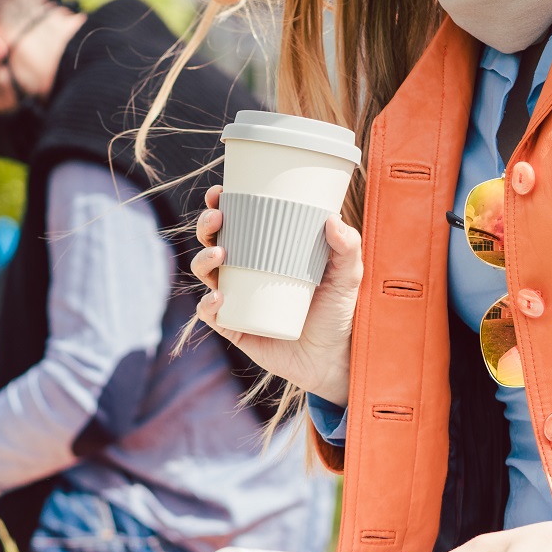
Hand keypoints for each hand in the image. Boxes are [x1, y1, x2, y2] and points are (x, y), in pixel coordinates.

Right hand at [189, 184, 361, 405]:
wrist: (333, 358)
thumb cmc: (337, 312)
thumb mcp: (347, 275)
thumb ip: (348, 247)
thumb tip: (333, 219)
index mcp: (263, 252)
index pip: (235, 223)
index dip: (219, 205)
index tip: (219, 193)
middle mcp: (244, 272)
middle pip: (212, 242)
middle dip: (206, 226)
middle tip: (218, 219)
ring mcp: (236, 300)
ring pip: (205, 273)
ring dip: (203, 259)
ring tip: (220, 254)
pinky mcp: (234, 328)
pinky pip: (211, 314)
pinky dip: (208, 304)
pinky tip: (219, 296)